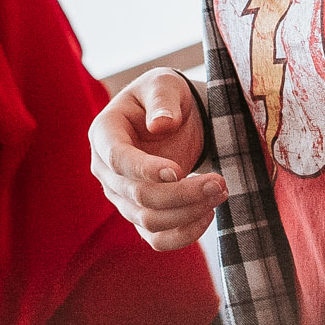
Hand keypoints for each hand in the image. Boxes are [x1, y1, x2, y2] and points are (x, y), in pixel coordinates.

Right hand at [89, 67, 225, 250]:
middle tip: (219, 182)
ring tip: (220, 191)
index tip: (179, 170)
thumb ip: (162, 101)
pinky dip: (184, 234)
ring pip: (149, 220)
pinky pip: (157, 239)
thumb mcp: (164, 84)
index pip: (117, 160)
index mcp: (104, 133)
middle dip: (182, 193)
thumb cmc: (165, 97)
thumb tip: (160, 125)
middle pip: (137, 195)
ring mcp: (121, 197)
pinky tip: (208, 214)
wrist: (175, 118)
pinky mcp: (140, 215)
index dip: (145, 169)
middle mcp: (106, 170)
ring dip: (189, 212)